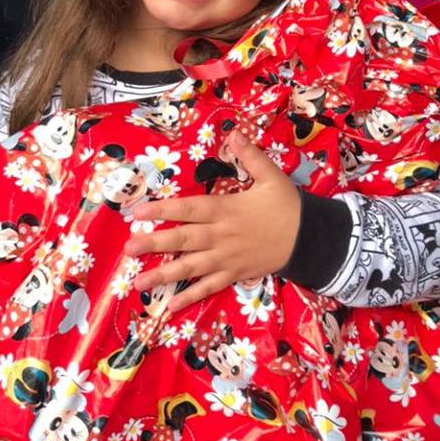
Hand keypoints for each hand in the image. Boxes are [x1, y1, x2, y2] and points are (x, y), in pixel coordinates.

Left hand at [125, 131, 300, 311]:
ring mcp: (226, 258)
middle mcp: (221, 236)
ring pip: (190, 267)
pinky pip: (209, 287)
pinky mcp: (234, 274)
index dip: (162, 210)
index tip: (138, 212)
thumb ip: (251, 156)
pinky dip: (190, 296)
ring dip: (164, 275)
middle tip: (128, 248)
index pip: (188, 209)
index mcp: (226, 210)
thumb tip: (234, 134)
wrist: (310, 239)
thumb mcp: (272, 177)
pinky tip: (170, 305)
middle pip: (183, 240)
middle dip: (154, 244)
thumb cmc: (287, 206)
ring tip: (138, 282)